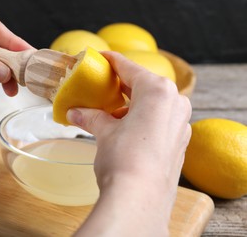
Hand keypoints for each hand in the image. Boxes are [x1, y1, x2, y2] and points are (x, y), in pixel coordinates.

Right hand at [68, 51, 191, 235]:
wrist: (140, 199)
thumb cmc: (123, 159)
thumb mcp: (103, 132)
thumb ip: (91, 117)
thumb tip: (75, 112)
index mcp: (157, 90)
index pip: (128, 67)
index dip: (110, 60)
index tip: (98, 57)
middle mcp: (175, 102)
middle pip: (143, 84)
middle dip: (120, 84)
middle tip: (100, 85)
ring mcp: (181, 123)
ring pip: (152, 103)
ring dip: (130, 103)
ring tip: (109, 110)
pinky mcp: (180, 141)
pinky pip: (159, 119)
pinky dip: (141, 118)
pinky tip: (125, 127)